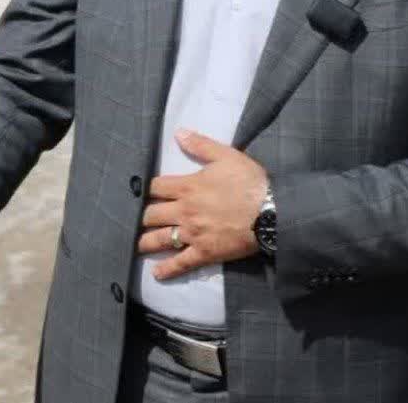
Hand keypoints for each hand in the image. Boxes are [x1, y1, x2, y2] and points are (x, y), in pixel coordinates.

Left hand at [136, 129, 267, 280]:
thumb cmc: (250, 182)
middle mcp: (184, 211)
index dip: (146, 189)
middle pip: (151, 214)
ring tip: (137, 245)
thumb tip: (178, 133)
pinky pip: (181, 263)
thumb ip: (201, 145)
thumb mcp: (226, 156)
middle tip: (136, 220)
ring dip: (145, 242)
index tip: (140, 193)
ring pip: (160, 239)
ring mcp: (192, 234)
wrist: (272, 212)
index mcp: (187, 187)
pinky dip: (167, 269)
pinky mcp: (204, 253)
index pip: (155, 187)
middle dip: (142, 216)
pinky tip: (157, 273)